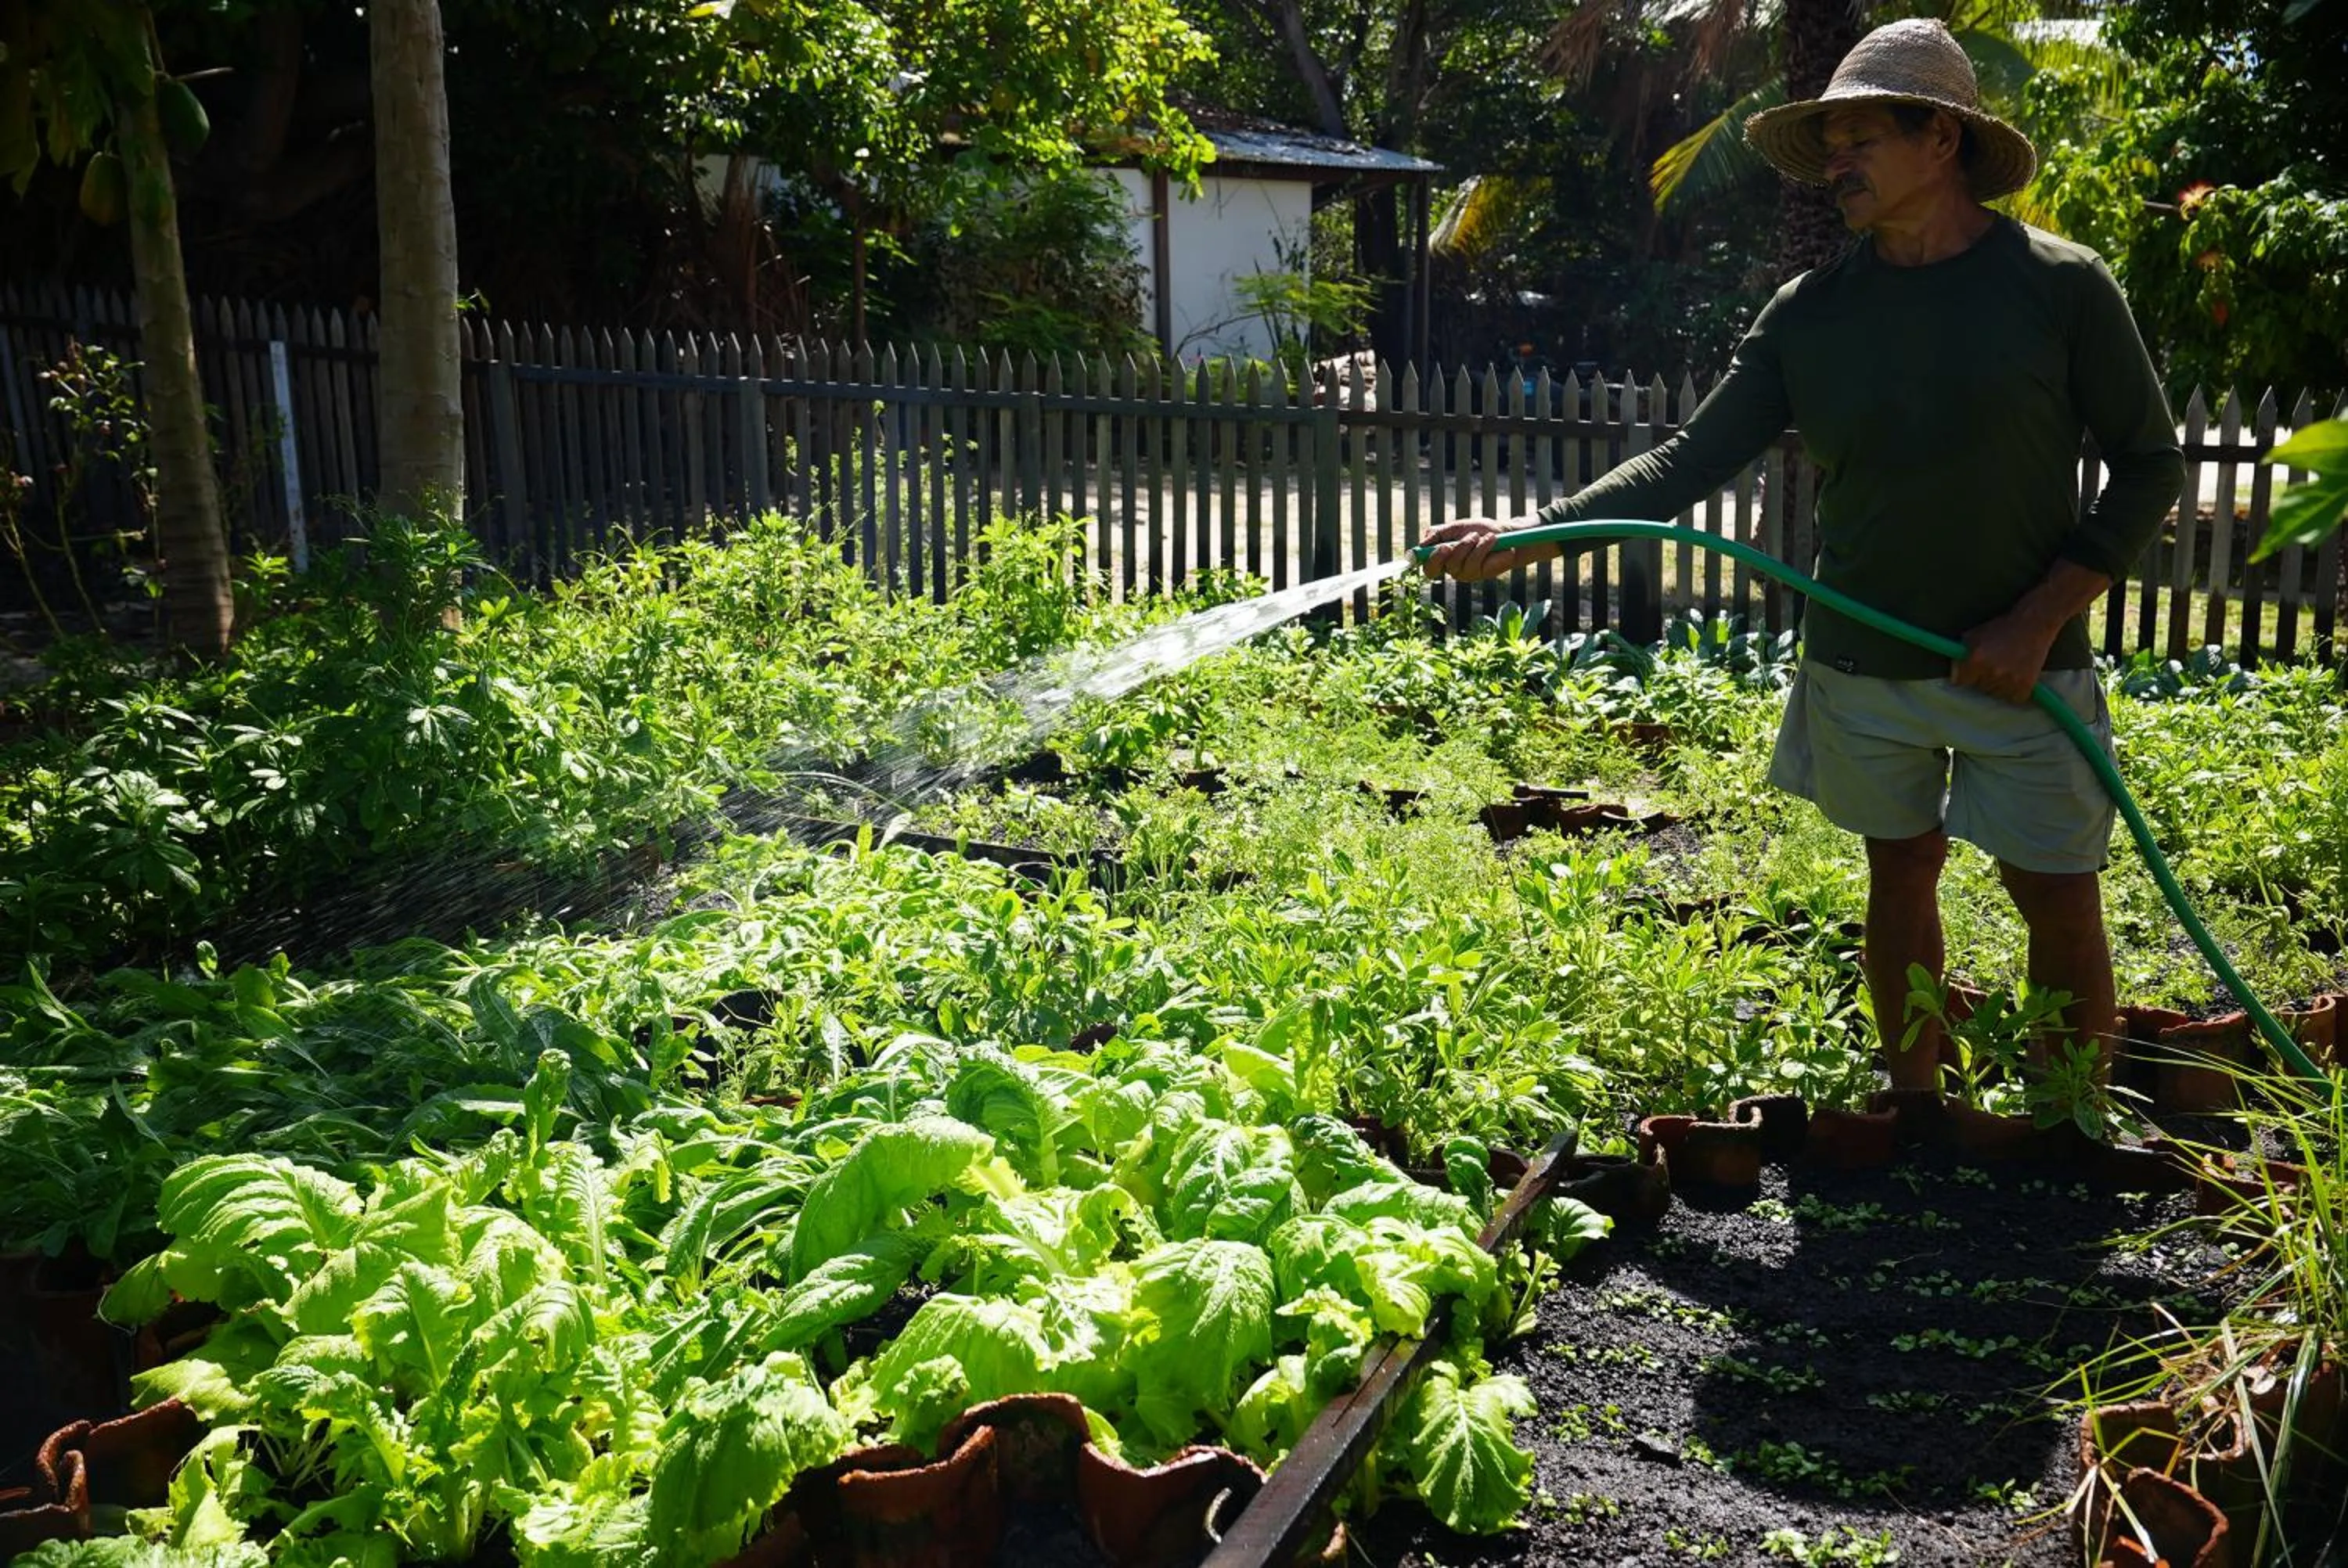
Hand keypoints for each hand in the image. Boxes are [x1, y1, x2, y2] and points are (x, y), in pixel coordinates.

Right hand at [1417, 518, 1538, 582]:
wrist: (1505, 534)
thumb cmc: (1480, 529)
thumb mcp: (1456, 527)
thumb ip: (1438, 533)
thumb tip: (1422, 543)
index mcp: (1443, 557)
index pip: (1426, 565)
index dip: (1423, 559)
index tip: (1428, 547)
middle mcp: (1451, 568)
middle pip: (1433, 569)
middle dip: (1439, 555)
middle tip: (1447, 545)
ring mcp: (1465, 573)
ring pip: (1455, 563)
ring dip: (1467, 545)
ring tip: (1477, 535)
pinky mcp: (1480, 575)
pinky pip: (1474, 562)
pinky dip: (1482, 547)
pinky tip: (1491, 540)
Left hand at [1951, 611, 2057, 704]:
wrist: (2034, 624)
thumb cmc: (2002, 627)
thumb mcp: (1974, 635)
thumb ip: (1960, 654)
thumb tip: (1954, 674)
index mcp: (1975, 659)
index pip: (1959, 681)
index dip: (1965, 675)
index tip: (1971, 672)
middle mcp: (1991, 672)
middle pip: (1979, 687)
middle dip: (1983, 678)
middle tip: (1995, 664)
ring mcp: (2009, 680)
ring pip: (1996, 694)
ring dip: (1998, 685)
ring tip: (2007, 668)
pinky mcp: (2025, 686)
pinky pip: (2013, 698)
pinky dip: (2014, 691)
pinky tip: (2016, 677)